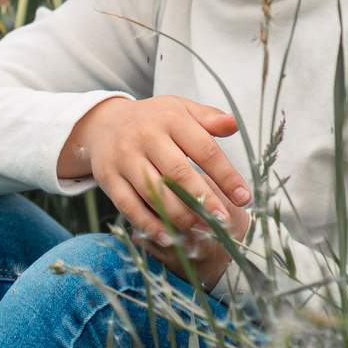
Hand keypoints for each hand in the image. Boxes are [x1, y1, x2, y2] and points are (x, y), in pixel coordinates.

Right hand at [57, 95, 250, 273]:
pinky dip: (149, 225)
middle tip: (223, 221)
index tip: (244, 197)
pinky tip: (169, 237)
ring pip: (154, 193)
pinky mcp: (108, 178)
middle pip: (178, 174)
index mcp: (171, 118)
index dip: (226, 175)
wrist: (103, 124)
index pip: (204, 149)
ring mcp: (124, 158)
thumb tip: (233, 124)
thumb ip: (209, 118)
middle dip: (203, 200)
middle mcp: (145, 136)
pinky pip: (129, 206)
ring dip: (180, 216)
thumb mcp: (181, 110)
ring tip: (202, 231)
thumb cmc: (153, 120)